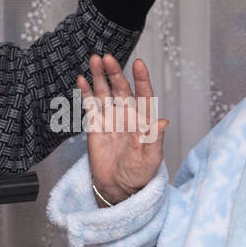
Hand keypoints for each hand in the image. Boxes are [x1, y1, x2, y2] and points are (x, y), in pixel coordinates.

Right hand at [79, 53, 167, 204]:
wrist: (119, 188)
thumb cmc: (139, 174)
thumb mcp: (151, 159)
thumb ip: (155, 139)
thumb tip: (163, 122)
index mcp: (143, 120)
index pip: (144, 95)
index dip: (142, 79)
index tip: (138, 63)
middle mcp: (127, 115)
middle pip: (121, 88)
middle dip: (115, 72)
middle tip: (107, 58)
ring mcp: (110, 119)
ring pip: (104, 92)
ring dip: (99, 76)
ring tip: (94, 60)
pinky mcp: (96, 126)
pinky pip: (90, 105)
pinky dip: (86, 92)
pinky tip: (82, 79)